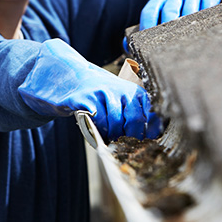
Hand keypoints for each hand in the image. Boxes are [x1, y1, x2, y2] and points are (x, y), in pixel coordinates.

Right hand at [18, 39, 161, 140]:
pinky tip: (96, 129)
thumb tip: (152, 134)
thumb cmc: (98, 95)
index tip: (142, 142)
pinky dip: (97, 129)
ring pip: (115, 123)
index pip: (149, 115)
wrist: (69, 78)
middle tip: (123, 143)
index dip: (146, 132)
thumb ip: (135, 114)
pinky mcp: (85, 98)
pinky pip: (96, 120)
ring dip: (111, 135)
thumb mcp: (121, 100)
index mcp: (134, 91)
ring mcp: (102, 92)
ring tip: (107, 136)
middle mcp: (121, 89)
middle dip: (129, 137)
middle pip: (134, 120)